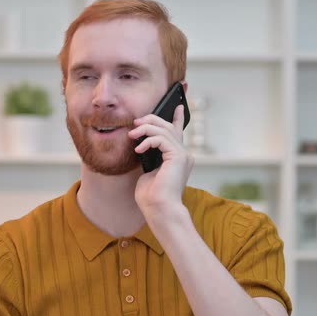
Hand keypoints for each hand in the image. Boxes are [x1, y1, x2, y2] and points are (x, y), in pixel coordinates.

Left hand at [127, 105, 193, 222]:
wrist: (159, 209)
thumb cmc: (151, 197)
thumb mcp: (148, 171)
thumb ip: (151, 156)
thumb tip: (142, 144)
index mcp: (178, 158)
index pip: (178, 133)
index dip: (178, 118)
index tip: (178, 106)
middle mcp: (184, 155)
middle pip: (169, 127)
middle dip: (151, 120)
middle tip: (135, 123)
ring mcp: (183, 156)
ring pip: (164, 130)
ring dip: (145, 129)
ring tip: (132, 135)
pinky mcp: (178, 157)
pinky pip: (162, 139)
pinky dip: (148, 140)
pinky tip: (139, 148)